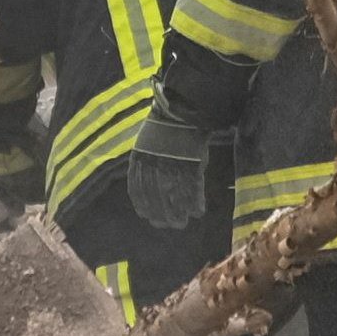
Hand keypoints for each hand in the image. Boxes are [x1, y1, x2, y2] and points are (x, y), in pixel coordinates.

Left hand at [122, 113, 217, 230]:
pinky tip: (198, 211)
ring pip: (175, 196)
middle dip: (162, 214)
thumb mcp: (145, 143)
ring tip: (183, 222)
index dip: (143, 205)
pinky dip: (196, 202)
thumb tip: (147, 186)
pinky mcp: (193, 164)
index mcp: (140, 159)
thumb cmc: (164, 127)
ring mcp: (174, 164)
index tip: (147, 216)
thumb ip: (145, 164)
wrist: (182, 110)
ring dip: (179, 212)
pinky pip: (194, 189)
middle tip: (169, 225)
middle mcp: (155, 165)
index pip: (138, 189)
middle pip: (157, 197)